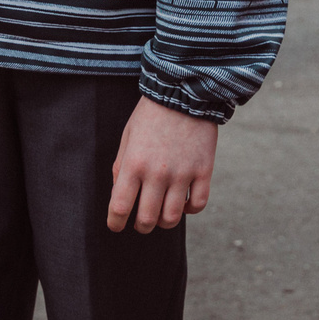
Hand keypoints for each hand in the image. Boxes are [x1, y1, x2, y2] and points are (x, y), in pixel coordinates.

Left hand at [107, 99, 215, 233]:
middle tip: (140, 223)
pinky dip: (190, 210)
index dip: (115, 222)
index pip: (120, 206)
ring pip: (172, 218)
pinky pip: (198, 205)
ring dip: (164, 222)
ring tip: (161, 215)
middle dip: (140, 227)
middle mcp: (157, 173)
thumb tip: (119, 195)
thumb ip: (121, 167)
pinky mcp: (204, 171)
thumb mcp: (128, 137)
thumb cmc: (150, 115)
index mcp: (134, 163)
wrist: (184, 93)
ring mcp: (183, 174)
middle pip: (147, 219)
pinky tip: (183, 203)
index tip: (115, 225)